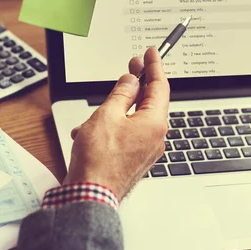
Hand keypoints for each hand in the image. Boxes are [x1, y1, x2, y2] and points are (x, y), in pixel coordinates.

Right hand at [63, 48, 169, 199]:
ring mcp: (146, 150)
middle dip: (138, 84)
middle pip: (150, 102)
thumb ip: (121, 94)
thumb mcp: (107, 115)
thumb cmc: (99, 161)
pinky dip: (111, 127)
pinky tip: (91, 131)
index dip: (154, 66)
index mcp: (154, 123)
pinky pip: (127, 134)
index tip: (151, 53)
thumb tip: (131, 81)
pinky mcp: (135, 159)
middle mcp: (155, 137)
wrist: (90, 196)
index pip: (160, 86)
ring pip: (134, 119)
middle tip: (133, 66)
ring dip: (117, 110)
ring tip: (98, 110)